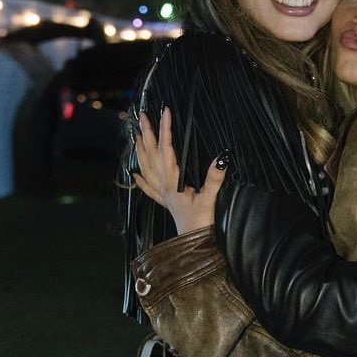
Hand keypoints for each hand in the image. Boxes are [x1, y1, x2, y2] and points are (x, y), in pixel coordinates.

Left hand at [132, 107, 226, 234]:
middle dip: (146, 133)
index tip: (165, 112)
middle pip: (150, 155)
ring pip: (145, 167)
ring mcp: (162, 194)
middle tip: (142, 115)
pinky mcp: (165, 202)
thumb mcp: (210, 199)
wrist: (193, 245)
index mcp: (172, 182)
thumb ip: (214, 178)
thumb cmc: (200, 224)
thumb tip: (221, 157)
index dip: (165, 129)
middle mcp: (163, 186)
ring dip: (140, 149)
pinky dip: (140, 178)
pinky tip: (134, 173)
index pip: (166, 150)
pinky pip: (148, 187)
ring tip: (135, 134)